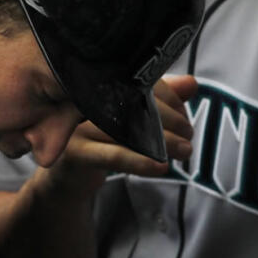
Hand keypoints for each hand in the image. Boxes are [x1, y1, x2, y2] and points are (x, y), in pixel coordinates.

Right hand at [51, 76, 197, 184]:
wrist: (65, 176)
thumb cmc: (101, 142)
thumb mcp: (132, 120)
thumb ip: (160, 101)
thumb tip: (191, 83)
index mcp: (99, 84)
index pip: (139, 81)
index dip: (168, 96)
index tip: (185, 115)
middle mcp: (84, 98)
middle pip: (133, 102)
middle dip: (168, 118)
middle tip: (189, 134)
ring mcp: (76, 125)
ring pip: (126, 129)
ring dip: (161, 141)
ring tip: (185, 150)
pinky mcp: (74, 152)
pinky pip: (112, 155)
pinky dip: (140, 162)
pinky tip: (161, 167)